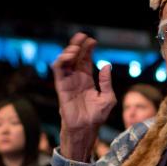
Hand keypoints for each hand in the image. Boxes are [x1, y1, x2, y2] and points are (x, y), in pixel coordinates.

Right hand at [52, 33, 116, 160]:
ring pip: (65, 61)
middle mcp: (76, 79)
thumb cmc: (97, 117)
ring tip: (76, 46)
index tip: (93, 40)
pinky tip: (70, 55)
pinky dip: (62, 61)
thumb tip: (106, 66)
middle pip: (75, 57)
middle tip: (83, 36)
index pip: (85, 60)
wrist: (86, 129)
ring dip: (69, 51)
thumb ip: (106, 82)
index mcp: (87, 80)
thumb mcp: (108, 98)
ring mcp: (68, 82)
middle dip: (78, 45)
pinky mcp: (61, 87)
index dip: (88, 49)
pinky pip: (58, 71)